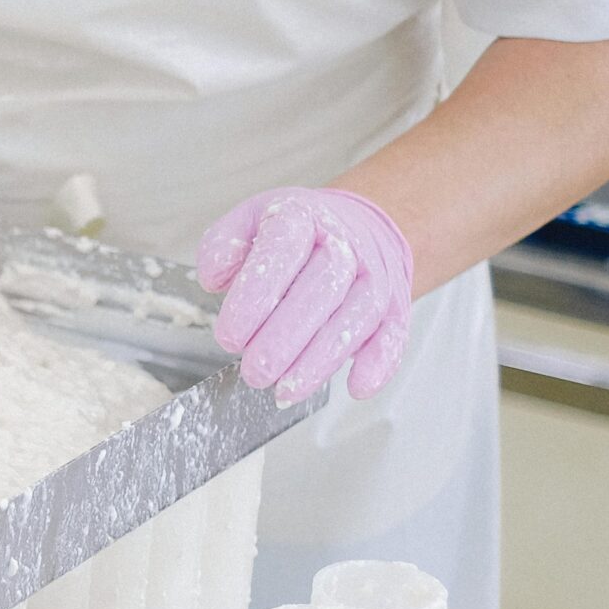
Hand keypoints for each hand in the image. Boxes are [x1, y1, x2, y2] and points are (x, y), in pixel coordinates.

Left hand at [196, 188, 412, 403]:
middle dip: (284, 338)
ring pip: (356, 318)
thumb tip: (214, 279)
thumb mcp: (249, 221)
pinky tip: (356, 387)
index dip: (254, 297)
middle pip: (321, 290)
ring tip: (287, 391)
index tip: (229, 336)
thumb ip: (222, 246)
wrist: (358, 227)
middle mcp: (344, 244)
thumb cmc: (295, 233)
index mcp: (301, 218)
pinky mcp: (394, 306)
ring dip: (321, 361)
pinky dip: (380, 363)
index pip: (281, 252)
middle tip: (255, 371)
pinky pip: (394, 334)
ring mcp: (374, 276)